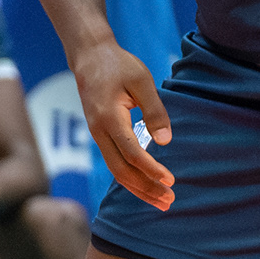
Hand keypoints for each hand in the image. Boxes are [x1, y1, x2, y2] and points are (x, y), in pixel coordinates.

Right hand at [72, 42, 176, 209]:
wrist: (89, 57)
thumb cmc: (118, 65)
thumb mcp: (142, 81)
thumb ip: (154, 111)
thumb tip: (165, 141)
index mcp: (110, 118)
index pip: (132, 153)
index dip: (151, 170)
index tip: (170, 181)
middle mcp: (99, 131)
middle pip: (121, 171)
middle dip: (145, 188)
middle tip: (169, 201)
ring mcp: (97, 135)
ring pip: (116, 171)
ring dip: (138, 188)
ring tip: (160, 200)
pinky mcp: (100, 135)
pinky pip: (114, 162)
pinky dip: (130, 177)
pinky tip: (145, 185)